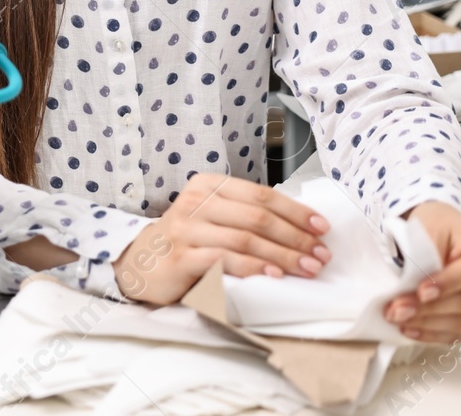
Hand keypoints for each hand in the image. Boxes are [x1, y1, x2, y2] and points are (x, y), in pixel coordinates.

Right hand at [114, 173, 330, 304]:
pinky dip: (254, 267)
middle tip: (320, 254)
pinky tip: (274, 275)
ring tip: (307, 268)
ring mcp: (185, 229)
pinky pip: (224, 260)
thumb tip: (300, 226)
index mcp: (208, 185)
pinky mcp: (179, 257)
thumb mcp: (212, 216)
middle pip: (257, 216)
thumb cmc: (186, 241)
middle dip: (295, 237)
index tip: (322, 227)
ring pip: (245, 238)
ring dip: (283, 256)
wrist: (138, 264)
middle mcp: (195, 201)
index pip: (261, 194)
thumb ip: (243, 214)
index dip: (295, 211)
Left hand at [383, 201, 460, 343]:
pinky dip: (434, 334)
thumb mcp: (429, 229)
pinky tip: (411, 329)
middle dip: (430, 309)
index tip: (420, 292)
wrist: (443, 232)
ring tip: (398, 318)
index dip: (449, 284)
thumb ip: (424, 258)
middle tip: (396, 310)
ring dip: (428, 324)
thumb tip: (410, 290)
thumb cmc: (438, 227)